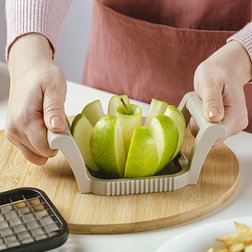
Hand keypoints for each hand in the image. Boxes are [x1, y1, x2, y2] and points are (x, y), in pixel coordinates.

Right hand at [6, 33, 66, 164]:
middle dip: (54, 142)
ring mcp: (12, 132)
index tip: (66, 130)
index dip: (60, 142)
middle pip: (41, 151)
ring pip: (36, 153)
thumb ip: (55, 110)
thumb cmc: (43, 77)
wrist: (28, 69)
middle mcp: (15, 128)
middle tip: (58, 122)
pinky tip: (44, 128)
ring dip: (47, 143)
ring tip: (50, 123)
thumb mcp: (55, 89)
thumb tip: (56, 129)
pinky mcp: (14, 133)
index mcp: (25, 118)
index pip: (45, 147)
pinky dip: (40, 143)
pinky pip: (30, 149)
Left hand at [194, 40, 250, 140]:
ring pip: (208, 137)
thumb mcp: (210, 83)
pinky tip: (202, 111)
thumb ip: (211, 101)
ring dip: (198, 124)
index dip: (202, 133)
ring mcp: (231, 125)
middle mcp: (237, 122)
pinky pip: (207, 132)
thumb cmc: (217, 73)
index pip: (218, 135)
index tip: (194, 120)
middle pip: (212, 139)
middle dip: (199, 126)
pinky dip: (200, 123)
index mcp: (236, 113)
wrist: (224, 70)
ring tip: (201, 107)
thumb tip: (213, 118)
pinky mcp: (224, 126)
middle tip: (198, 107)